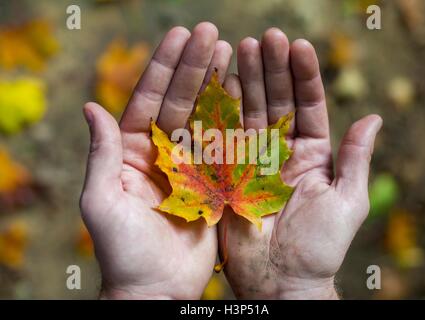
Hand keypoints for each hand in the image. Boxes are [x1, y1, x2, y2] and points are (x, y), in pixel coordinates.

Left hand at [80, 22, 232, 298]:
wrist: (156, 288)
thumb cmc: (123, 250)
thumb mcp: (103, 201)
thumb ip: (102, 155)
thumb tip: (91, 107)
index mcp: (133, 152)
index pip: (148, 99)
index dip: (164, 67)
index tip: (180, 35)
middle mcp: (162, 153)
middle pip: (180, 101)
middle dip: (195, 66)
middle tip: (213, 32)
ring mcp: (190, 165)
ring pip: (205, 116)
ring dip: (217, 84)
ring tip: (232, 50)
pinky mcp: (213, 182)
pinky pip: (225, 145)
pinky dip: (234, 119)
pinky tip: (245, 93)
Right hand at [219, 28, 381, 298]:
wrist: (282, 280)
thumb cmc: (320, 247)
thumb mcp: (347, 200)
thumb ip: (355, 158)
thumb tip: (374, 118)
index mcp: (311, 154)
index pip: (307, 106)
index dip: (303, 76)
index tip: (297, 46)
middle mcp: (280, 151)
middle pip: (276, 102)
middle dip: (271, 69)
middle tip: (263, 38)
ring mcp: (252, 160)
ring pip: (249, 113)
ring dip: (247, 81)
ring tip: (240, 48)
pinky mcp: (228, 174)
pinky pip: (225, 139)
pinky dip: (222, 111)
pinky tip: (222, 83)